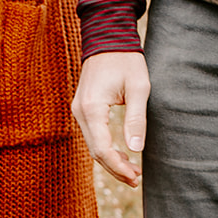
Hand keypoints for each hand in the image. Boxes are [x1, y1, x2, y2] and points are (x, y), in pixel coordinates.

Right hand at [71, 51, 149, 186]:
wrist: (108, 38)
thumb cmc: (126, 60)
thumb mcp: (139, 88)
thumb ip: (136, 119)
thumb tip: (136, 149)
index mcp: (92, 108)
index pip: (102, 148)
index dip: (118, 167)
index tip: (136, 177)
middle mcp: (80, 112)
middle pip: (95, 152)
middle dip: (115, 168)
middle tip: (136, 179)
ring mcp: (79, 110)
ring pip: (93, 146)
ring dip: (111, 161)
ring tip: (133, 171)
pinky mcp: (83, 109)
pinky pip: (93, 135)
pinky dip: (106, 148)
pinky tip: (122, 155)